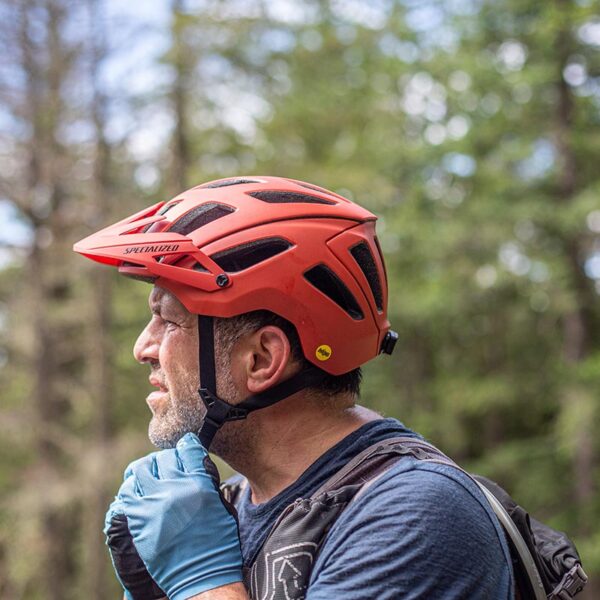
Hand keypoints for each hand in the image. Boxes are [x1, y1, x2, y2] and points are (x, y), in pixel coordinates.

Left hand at [104, 433, 242, 599]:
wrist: (202, 576)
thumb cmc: (218, 542)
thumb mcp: (221, 504)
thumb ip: (205, 479)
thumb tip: (191, 462)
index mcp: (200, 484)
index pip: (188, 447)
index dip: (186, 445)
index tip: (185, 447)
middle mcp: (176, 489)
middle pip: (163, 457)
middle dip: (165, 460)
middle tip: (166, 468)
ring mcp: (155, 504)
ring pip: (140, 470)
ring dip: (145, 470)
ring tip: (148, 477)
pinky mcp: (139, 520)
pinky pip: (127, 493)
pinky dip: (131, 488)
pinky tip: (138, 493)